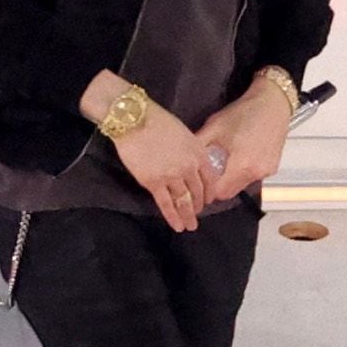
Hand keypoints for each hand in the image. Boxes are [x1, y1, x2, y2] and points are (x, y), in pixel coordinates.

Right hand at [108, 106, 214, 232]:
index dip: (209, 192)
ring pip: (184, 201)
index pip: (210, 179)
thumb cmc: (158, 121)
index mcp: (198, 154)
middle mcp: (189, 168)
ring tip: (190, 226)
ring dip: (188, 215)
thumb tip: (192, 163)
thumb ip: (191, 151)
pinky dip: (172, 216)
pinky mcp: (154, 182)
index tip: (208, 200)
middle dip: (199, 206)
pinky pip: (166, 203)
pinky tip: (177, 225)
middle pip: (198, 192)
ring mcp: (172, 176)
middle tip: (197, 216)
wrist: (136, 120)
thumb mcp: (185, 134)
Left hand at [197, 79, 295, 201]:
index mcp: (240, 164)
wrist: (273, 105)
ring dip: (231, 180)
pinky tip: (242, 156)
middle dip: (217, 187)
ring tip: (226, 162)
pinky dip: (243, 173)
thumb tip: (184, 160)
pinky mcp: (272, 168)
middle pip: (229, 193)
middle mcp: (255, 173)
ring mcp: (266, 172)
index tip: (199, 182)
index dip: (206, 190)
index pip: (218, 192)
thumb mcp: (214, 126)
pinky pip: (252, 178)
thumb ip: (199, 146)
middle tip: (209, 171)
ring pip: (241, 186)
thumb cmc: (243, 113)